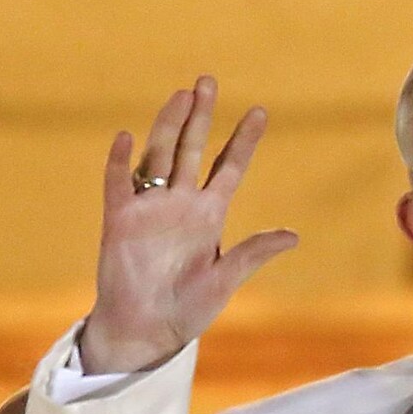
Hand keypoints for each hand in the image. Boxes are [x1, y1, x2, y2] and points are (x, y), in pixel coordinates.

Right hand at [84, 77, 298, 373]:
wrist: (146, 331)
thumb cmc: (187, 310)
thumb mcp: (226, 280)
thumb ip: (253, 254)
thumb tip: (293, 236)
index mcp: (209, 215)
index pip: (229, 167)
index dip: (243, 140)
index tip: (260, 112)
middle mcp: (180, 204)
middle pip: (192, 149)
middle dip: (201, 116)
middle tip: (207, 82)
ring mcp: (149, 208)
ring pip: (159, 155)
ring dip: (168, 125)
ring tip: (181, 95)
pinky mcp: (119, 220)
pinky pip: (118, 184)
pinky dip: (120, 161)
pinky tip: (126, 137)